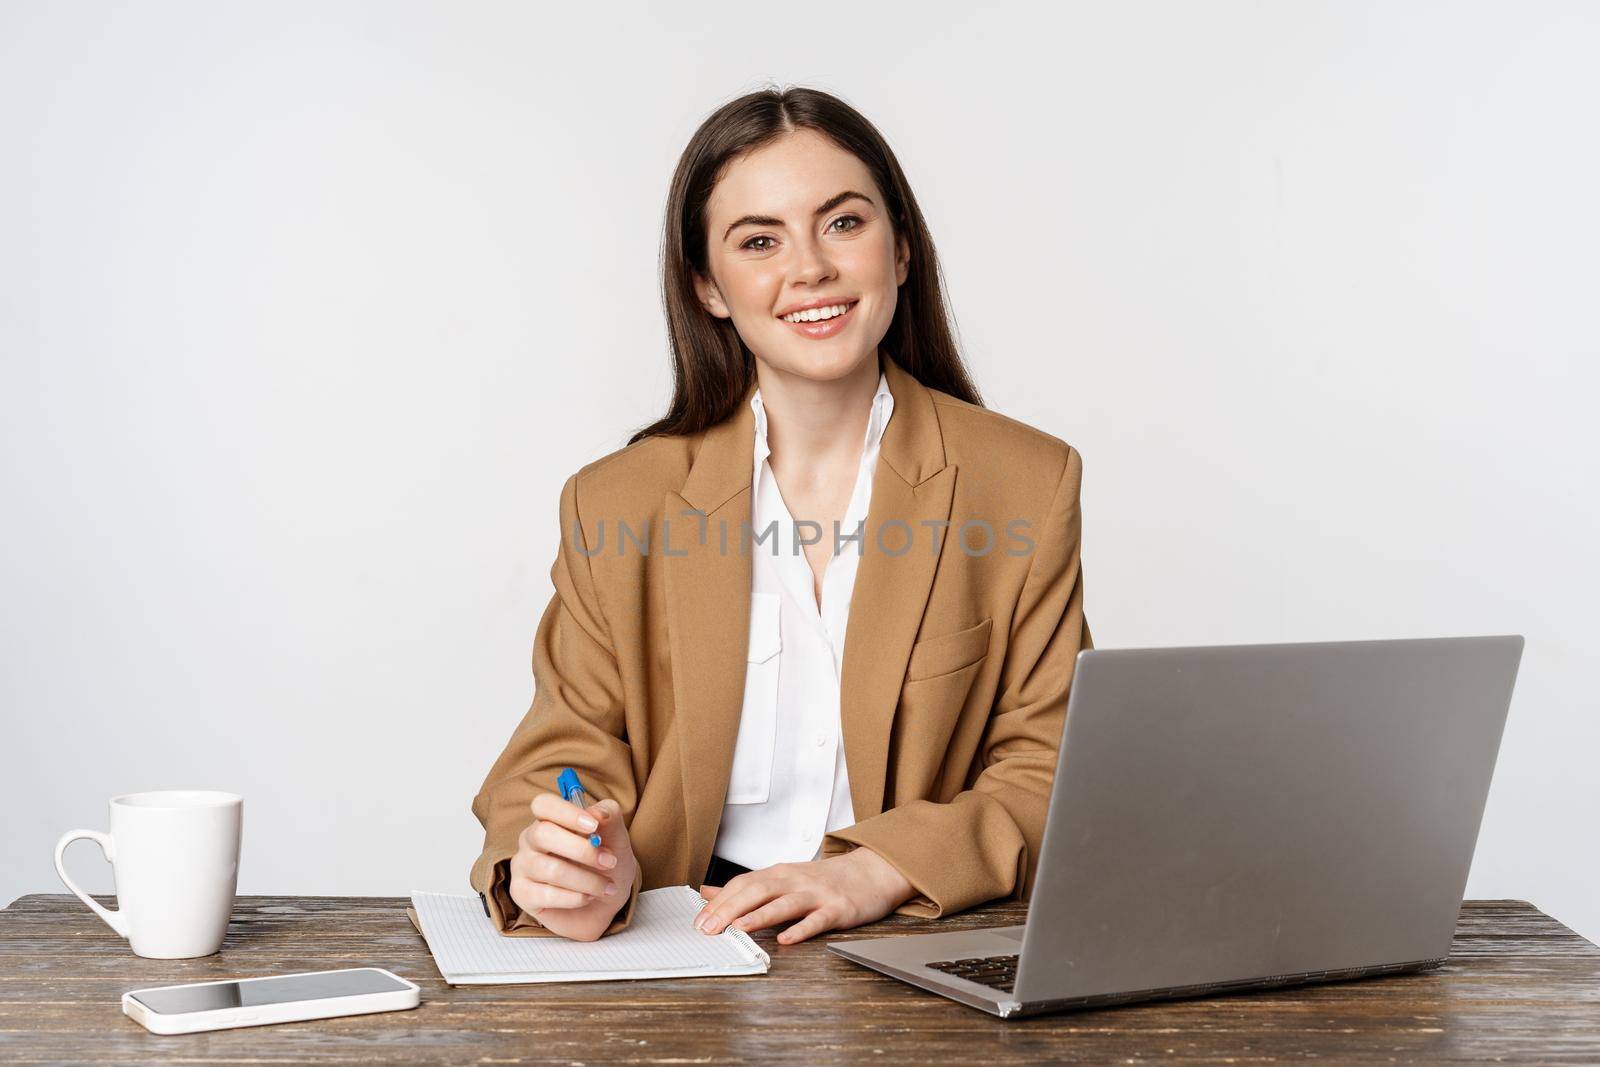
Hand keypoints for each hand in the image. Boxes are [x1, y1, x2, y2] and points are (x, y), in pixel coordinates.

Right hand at [508, 792, 638, 942]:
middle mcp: (530, 839)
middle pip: (543, 834)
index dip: (567, 813)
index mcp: (550, 819)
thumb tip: (597, 813)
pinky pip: (546, 894)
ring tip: (606, 887)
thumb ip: (609, 819)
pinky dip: (574, 898)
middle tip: (609, 862)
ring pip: (551, 869)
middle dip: (582, 850)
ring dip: (587, 880)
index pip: (543, 804)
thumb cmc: (605, 866)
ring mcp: (522, 866)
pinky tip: (587, 898)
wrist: (605, 904)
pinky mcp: (521, 893)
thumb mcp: (617, 840)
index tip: (594, 826)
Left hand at [694, 848, 914, 944]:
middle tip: (709, 929)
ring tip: (740, 928)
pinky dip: (802, 929)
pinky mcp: (838, 909)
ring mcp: (817, 894)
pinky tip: (787, 940)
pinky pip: (818, 920)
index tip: (699, 922)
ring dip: (761, 915)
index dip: (720, 902)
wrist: (871, 872)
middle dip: (730, 909)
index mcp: (779, 874)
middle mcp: (794, 880)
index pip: (742, 884)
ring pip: (785, 903)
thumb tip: (707, 894)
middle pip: (758, 890)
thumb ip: (746, 887)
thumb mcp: (783, 878)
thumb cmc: (823, 880)